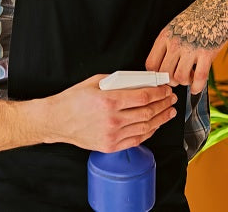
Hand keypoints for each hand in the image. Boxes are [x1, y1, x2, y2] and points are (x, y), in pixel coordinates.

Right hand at [46, 75, 176, 151]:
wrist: (57, 120)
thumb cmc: (73, 99)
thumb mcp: (94, 81)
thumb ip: (117, 81)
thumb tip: (137, 80)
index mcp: (109, 100)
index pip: (143, 96)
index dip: (158, 93)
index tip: (166, 89)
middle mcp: (112, 119)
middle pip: (147, 112)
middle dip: (163, 104)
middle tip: (171, 99)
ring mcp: (112, 135)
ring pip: (144, 127)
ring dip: (160, 119)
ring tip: (169, 112)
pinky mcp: (110, 146)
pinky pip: (135, 140)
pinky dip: (148, 132)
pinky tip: (154, 125)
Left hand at [146, 0, 227, 93]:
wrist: (219, 6)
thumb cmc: (198, 17)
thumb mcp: (175, 26)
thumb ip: (168, 44)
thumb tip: (161, 66)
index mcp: (165, 36)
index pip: (151, 64)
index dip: (156, 75)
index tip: (163, 77)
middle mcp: (175, 43)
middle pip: (164, 74)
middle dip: (170, 81)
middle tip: (178, 77)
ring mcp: (191, 48)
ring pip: (179, 78)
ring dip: (185, 82)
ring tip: (190, 75)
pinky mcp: (207, 54)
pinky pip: (199, 78)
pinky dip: (197, 87)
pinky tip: (197, 87)